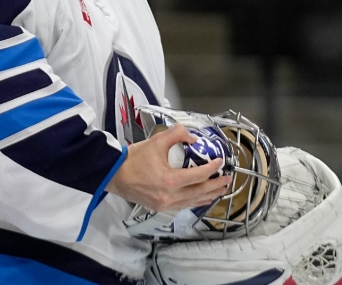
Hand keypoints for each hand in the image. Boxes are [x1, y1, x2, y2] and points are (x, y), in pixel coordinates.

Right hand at [106, 124, 231, 211]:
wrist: (114, 174)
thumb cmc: (134, 158)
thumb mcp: (157, 141)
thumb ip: (178, 134)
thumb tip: (193, 139)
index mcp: (170, 180)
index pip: (199, 176)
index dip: (213, 168)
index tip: (220, 162)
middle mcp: (169, 196)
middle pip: (200, 192)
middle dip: (216, 186)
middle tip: (227, 179)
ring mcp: (165, 204)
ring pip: (193, 201)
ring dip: (209, 195)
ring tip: (220, 190)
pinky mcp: (160, 207)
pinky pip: (184, 205)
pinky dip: (196, 201)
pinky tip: (202, 198)